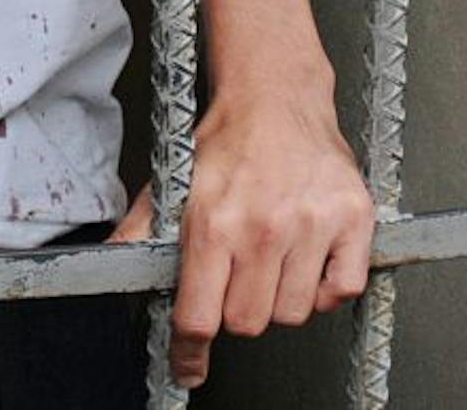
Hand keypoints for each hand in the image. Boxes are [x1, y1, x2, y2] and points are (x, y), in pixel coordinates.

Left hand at [110, 75, 372, 388]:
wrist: (276, 98)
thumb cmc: (226, 142)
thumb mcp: (173, 184)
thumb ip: (144, 230)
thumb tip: (113, 261)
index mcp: (213, 223)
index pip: (198, 316)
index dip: (189, 351)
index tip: (188, 368)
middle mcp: (262, 228)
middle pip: (248, 323)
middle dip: (236, 313)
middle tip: (237, 282)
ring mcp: (311, 226)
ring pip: (294, 313)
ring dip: (279, 299)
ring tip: (271, 261)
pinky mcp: (353, 221)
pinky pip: (340, 291)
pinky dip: (325, 288)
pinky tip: (307, 261)